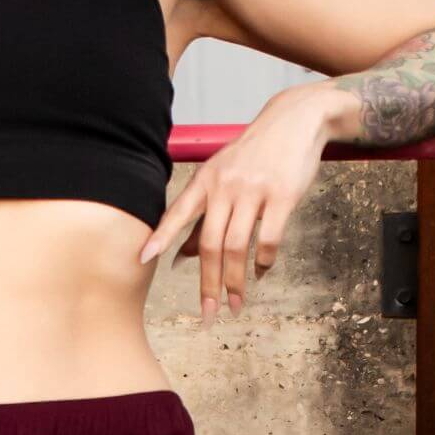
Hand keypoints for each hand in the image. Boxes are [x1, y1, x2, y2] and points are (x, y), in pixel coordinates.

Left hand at [136, 85, 336, 323]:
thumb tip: (180, 257)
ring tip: (236, 304)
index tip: (141, 260)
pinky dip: (264, 262)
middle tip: (207, 313)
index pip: (177, 212)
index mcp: (206, 180)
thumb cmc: (254, 156)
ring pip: (237, 246)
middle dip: (207, 283)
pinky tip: (261, 273)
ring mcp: (253, 190)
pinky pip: (269, 239)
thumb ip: (203, 216)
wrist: (293, 121)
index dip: (160, 237)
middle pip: (209, 243)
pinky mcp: (282, 196)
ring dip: (235, 281)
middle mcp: (225, 185)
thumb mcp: (222, 177)